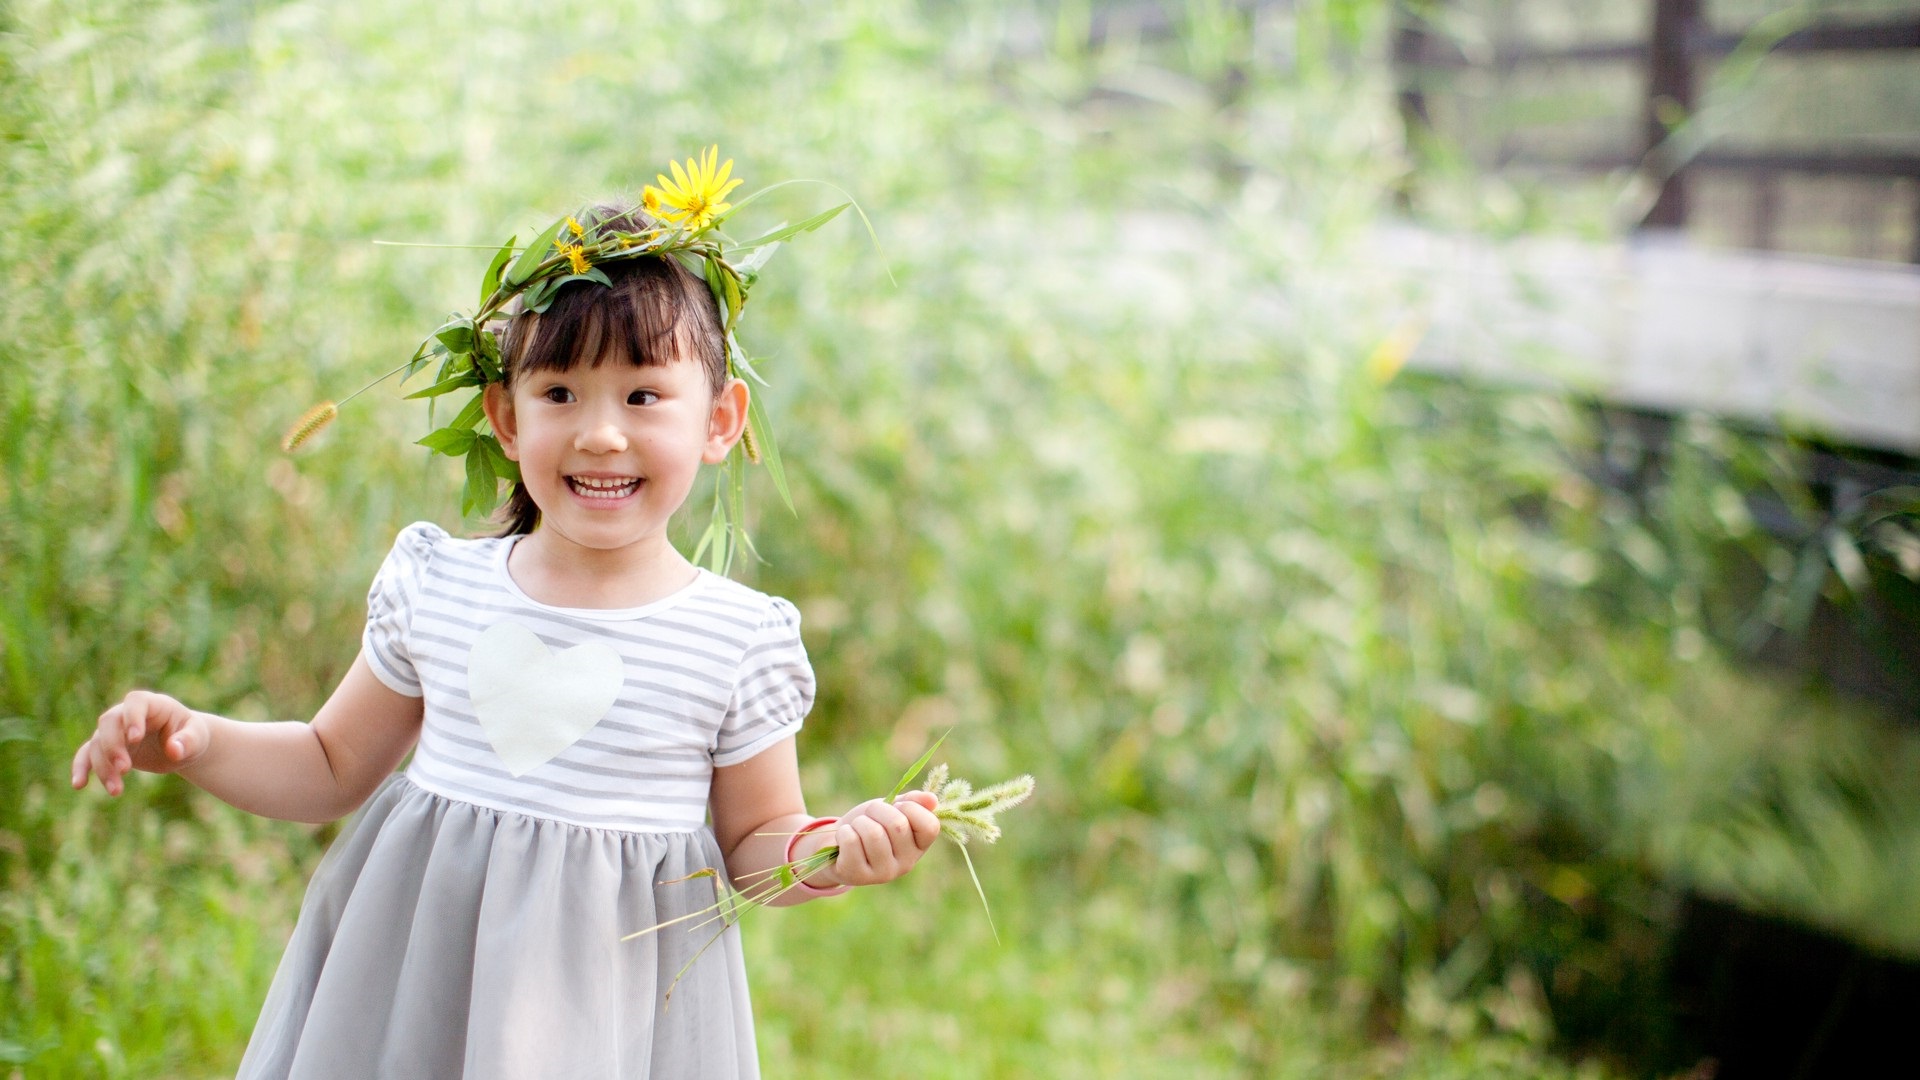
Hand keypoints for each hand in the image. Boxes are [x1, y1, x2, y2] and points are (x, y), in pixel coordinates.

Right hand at [71, 690, 209, 795]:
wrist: (180, 746)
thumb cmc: (190, 736)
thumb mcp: (198, 738)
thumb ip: (188, 741)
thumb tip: (174, 750)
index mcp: (153, 704)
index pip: (136, 702)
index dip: (132, 717)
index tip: (135, 738)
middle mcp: (127, 714)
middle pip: (109, 722)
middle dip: (113, 746)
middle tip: (125, 769)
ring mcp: (114, 731)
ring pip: (97, 743)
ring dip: (103, 767)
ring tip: (117, 791)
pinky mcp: (107, 748)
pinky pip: (87, 754)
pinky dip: (81, 767)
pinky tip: (79, 785)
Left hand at [820, 791, 940, 886]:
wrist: (838, 842)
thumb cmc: (871, 822)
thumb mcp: (892, 808)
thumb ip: (913, 802)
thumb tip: (932, 799)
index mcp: (919, 846)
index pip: (930, 826)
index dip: (911, 808)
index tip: (897, 806)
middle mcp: (906, 864)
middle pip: (898, 824)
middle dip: (878, 810)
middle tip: (869, 816)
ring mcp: (883, 873)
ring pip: (873, 833)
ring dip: (860, 822)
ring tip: (857, 828)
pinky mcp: (858, 876)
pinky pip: (851, 841)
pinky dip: (844, 831)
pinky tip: (845, 839)